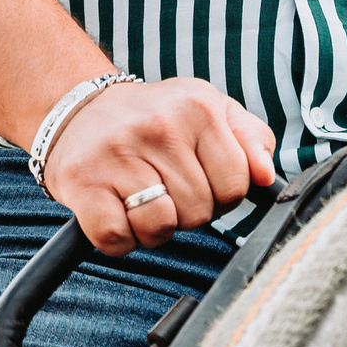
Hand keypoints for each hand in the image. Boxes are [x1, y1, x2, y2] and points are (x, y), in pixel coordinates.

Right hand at [41, 77, 275, 254]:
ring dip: (154, 228)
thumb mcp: (209, 109)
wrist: (80, 108)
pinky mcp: (83, 182)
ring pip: (161, 228)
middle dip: (187, 211)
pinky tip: (115, 210)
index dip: (222, 194)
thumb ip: (249, 138)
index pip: (237, 185)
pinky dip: (120, 238)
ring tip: (141, 200)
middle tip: (164, 187)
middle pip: (200, 211)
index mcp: (198, 107)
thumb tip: (266, 176)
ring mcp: (117, 154)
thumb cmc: (154, 118)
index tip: (200, 179)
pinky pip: (118, 239)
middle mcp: (158, 125)